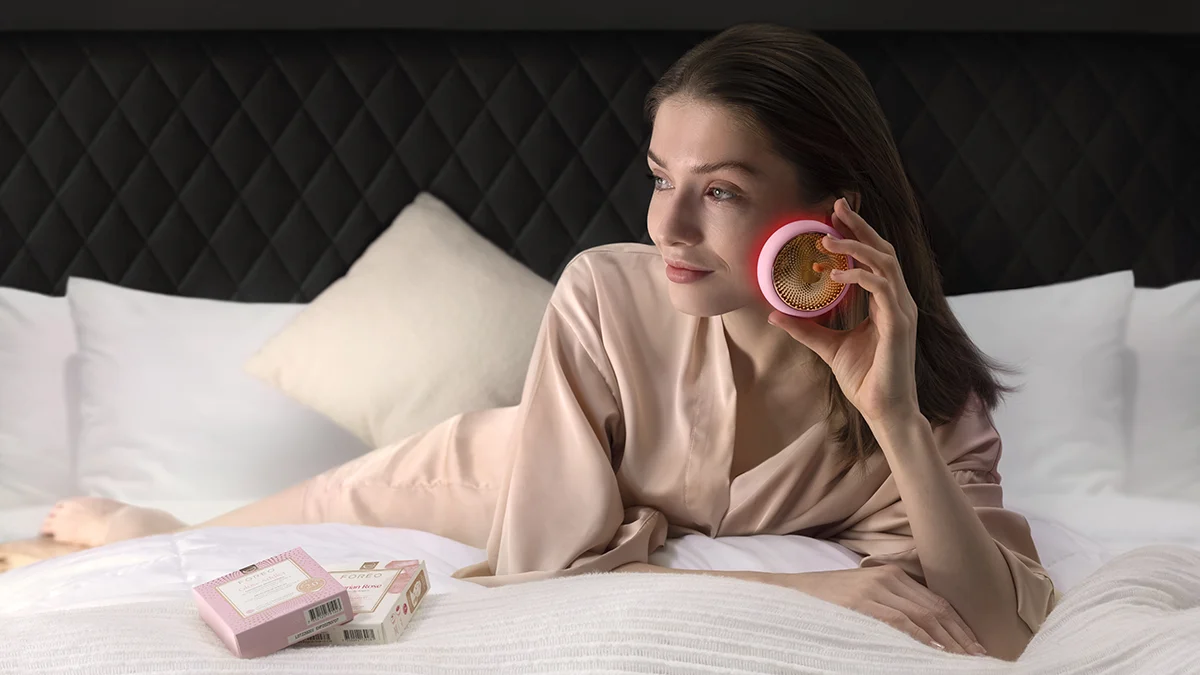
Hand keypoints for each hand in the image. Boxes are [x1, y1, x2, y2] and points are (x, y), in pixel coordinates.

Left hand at [767, 198, 919, 425]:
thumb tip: (775, 314)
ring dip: (856, 246)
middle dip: (860, 226)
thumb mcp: (827, 347)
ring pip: (885, 263)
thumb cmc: (864, 380)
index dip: (857, 236)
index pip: (874, 259)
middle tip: (836, 207)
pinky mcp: (900, 324)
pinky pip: (883, 288)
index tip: (833, 219)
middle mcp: (898, 301)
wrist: (883, 410)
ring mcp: (902, 311)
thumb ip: (805, 329)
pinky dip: (860, 276)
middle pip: (883, 250)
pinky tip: (836, 274)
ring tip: (828, 238)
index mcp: (886, 303)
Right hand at [783, 565, 986, 655]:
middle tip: (979, 657)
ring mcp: (875, 589)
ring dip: (948, 640)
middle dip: (961, 635)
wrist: (791, 593)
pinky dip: (922, 638)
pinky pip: (900, 622)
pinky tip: (937, 652)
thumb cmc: (828, 601)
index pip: (936, 602)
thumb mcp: (865, 596)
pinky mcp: (862, 603)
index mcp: (892, 574)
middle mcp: (888, 578)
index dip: (960, 625)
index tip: (975, 645)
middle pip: (936, 609)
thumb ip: (893, 604)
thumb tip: (925, 631)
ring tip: (965, 659)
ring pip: (923, 617)